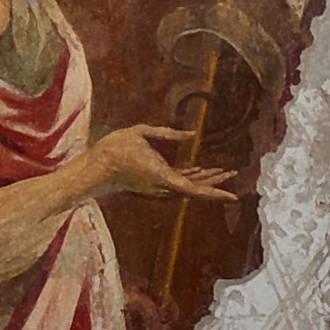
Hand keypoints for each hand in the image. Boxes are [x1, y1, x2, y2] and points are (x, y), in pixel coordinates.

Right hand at [91, 125, 233, 202]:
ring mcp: (158, 188)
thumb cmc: (115, 148)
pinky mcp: (154, 185)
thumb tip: (192, 134)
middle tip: (234, 172)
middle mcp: (163, 187)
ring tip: (224, 171)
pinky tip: (201, 170)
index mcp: (163, 176)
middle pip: (197, 188)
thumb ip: (168, 134)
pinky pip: (178, 183)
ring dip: (207, 179)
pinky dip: (192, 177)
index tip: (234, 196)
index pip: (195, 189)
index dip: (216, 192)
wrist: (95, 168)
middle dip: (217, 181)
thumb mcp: (141, 132)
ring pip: (189, 186)